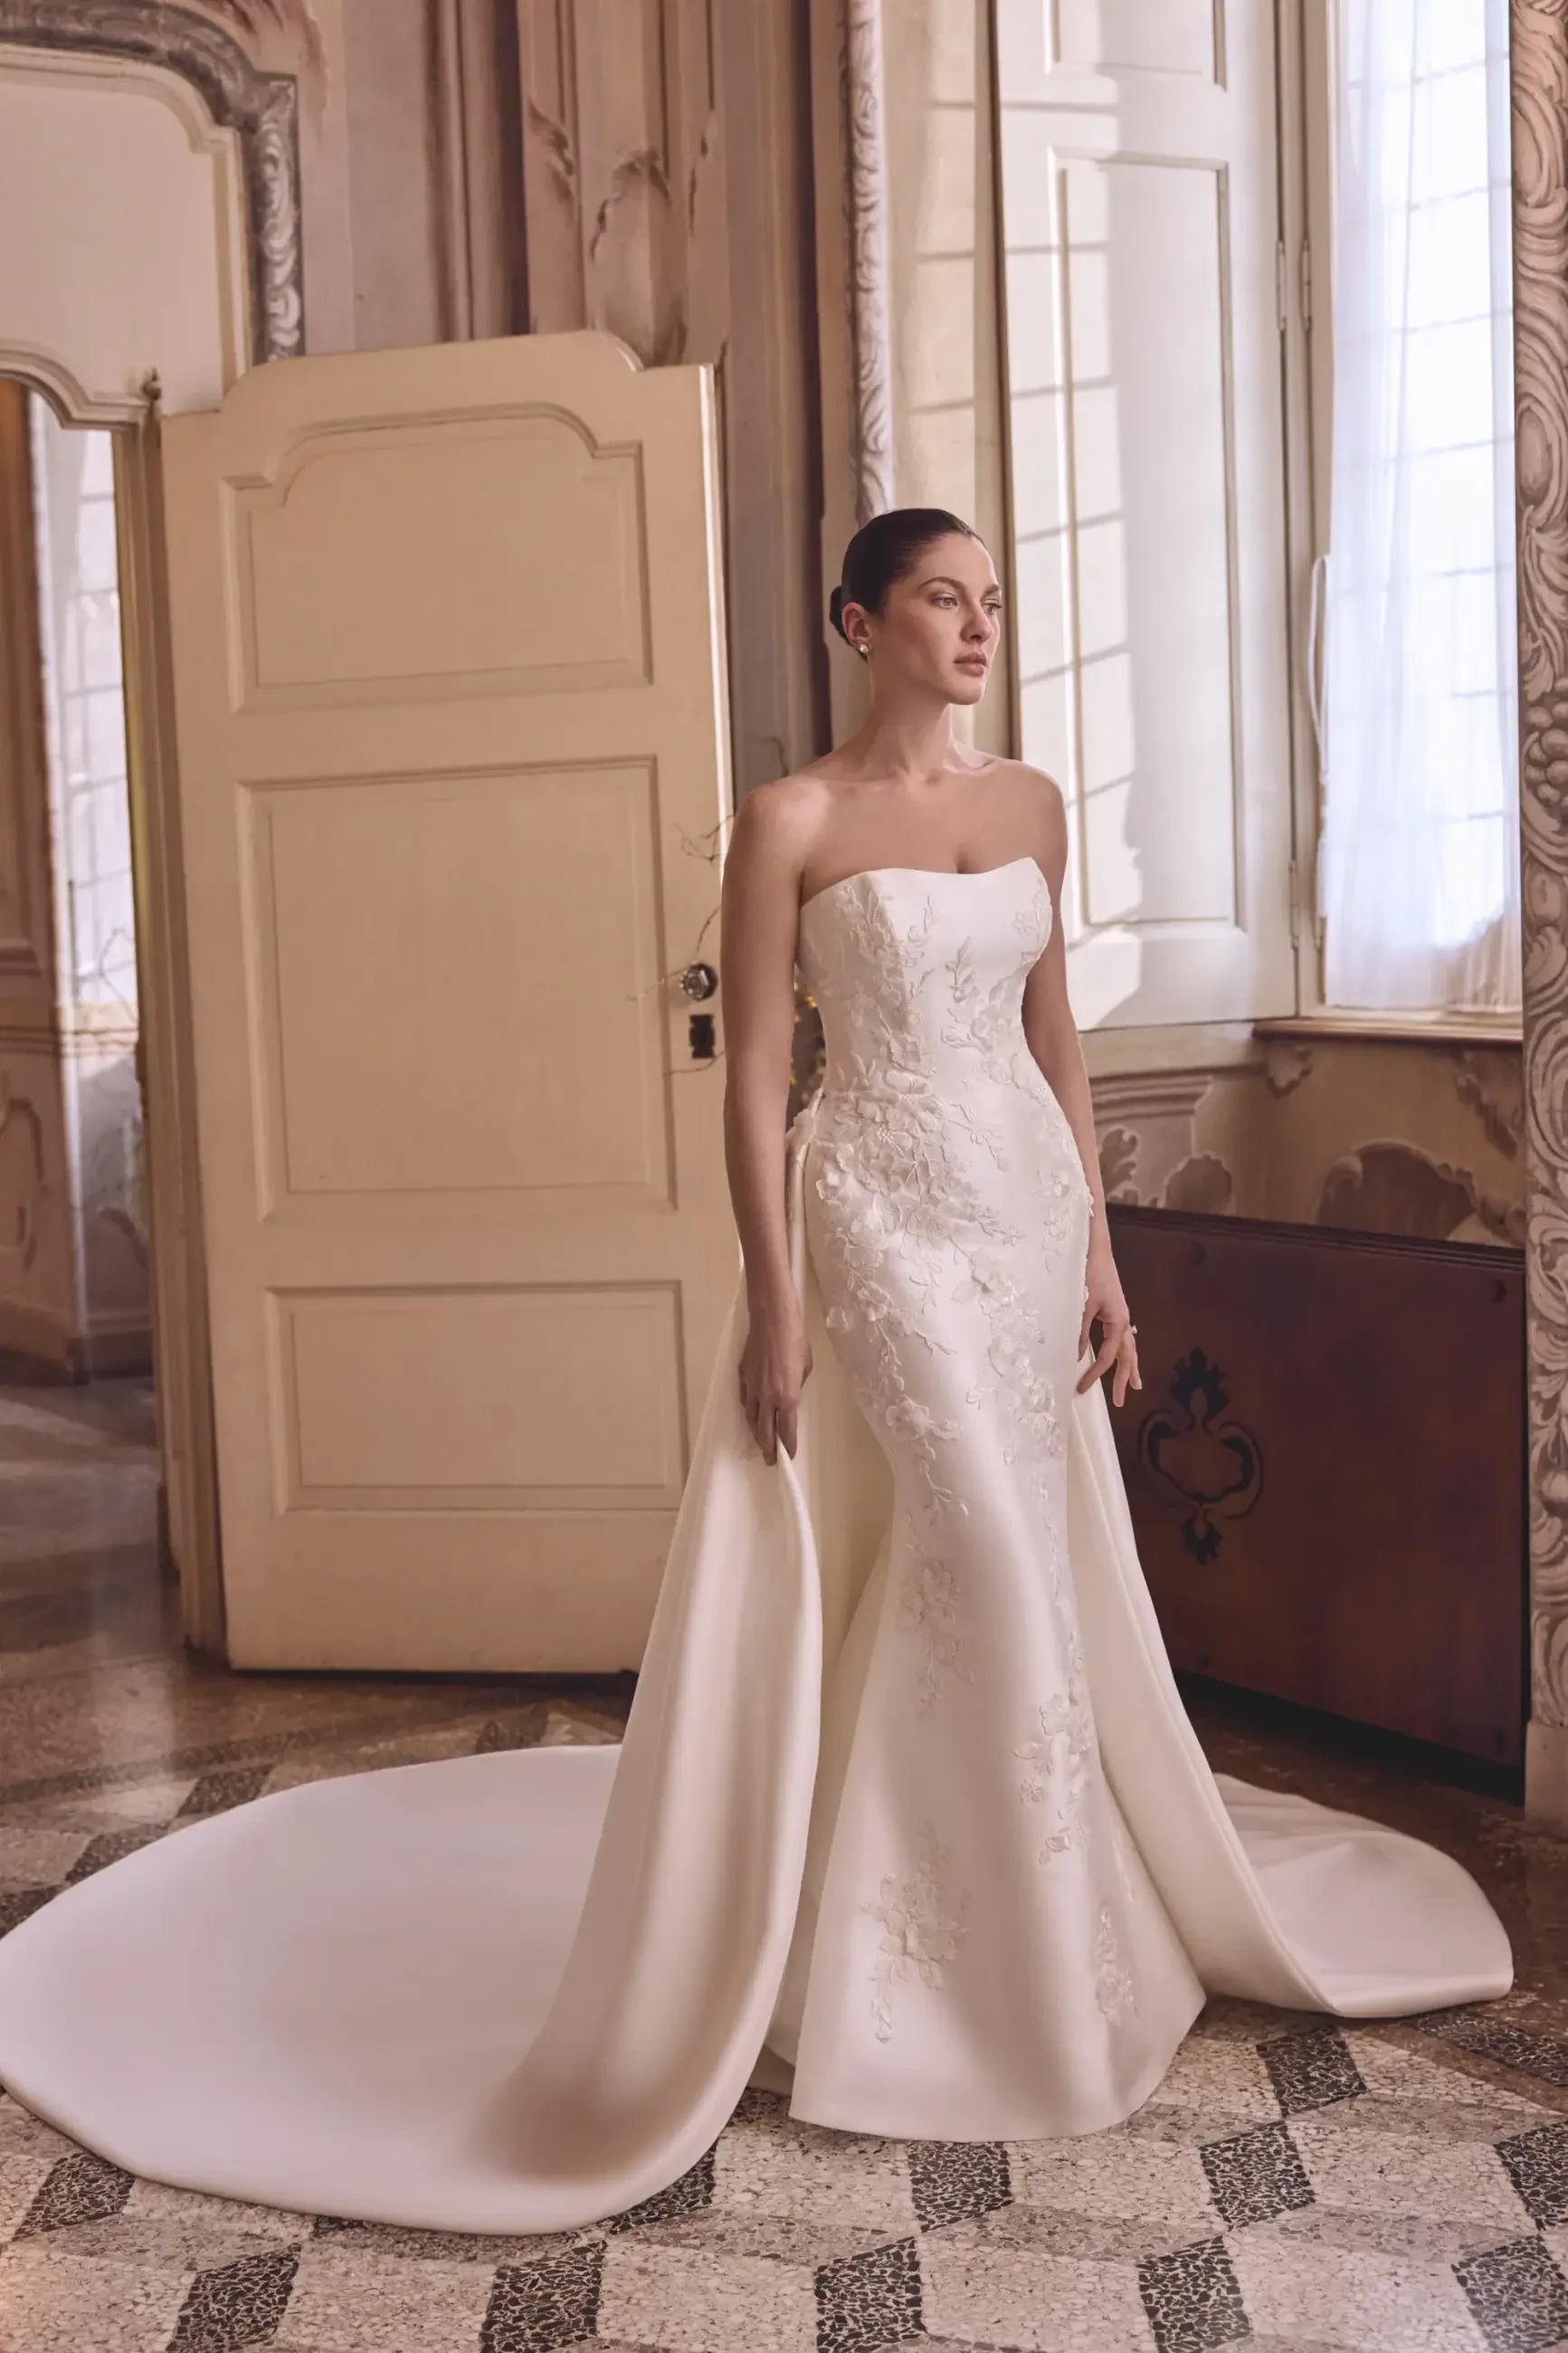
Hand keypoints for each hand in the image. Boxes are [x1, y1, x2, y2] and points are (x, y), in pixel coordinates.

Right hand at [738, 1299, 812, 1464]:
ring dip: (756, 1432)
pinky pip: (745, 1401)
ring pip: (751, 1419)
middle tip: (769, 1460)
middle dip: (767, 1449)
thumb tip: (790, 1396)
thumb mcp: (806, 1367)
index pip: (786, 1430)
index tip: (787, 1457)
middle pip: (764, 1431)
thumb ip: (797, 1387)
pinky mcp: (741, 1377)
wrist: (772, 1319)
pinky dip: (749, 1412)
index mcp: (788, 1396)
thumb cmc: (795, 1339)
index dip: (787, 1446)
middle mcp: (768, 1397)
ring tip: (760, 1441)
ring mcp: (751, 1388)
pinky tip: (752, 1414)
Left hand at [1077, 1236, 1140, 1406]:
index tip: (1082, 1388)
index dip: (1096, 1374)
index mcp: (1118, 1320)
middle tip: (1121, 1401)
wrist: (1095, 1249)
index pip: (1108, 1355)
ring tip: (1134, 1384)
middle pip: (1127, 1355)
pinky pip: (1122, 1336)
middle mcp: (1124, 1320)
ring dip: (1131, 1366)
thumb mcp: (1081, 1304)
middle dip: (1124, 1378)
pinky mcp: (1114, 1309)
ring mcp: (1121, 1314)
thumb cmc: (1089, 1273)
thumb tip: (1077, 1356)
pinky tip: (1122, 1355)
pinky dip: (1123, 1350)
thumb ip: (1080, 1331)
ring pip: (1129, 1347)